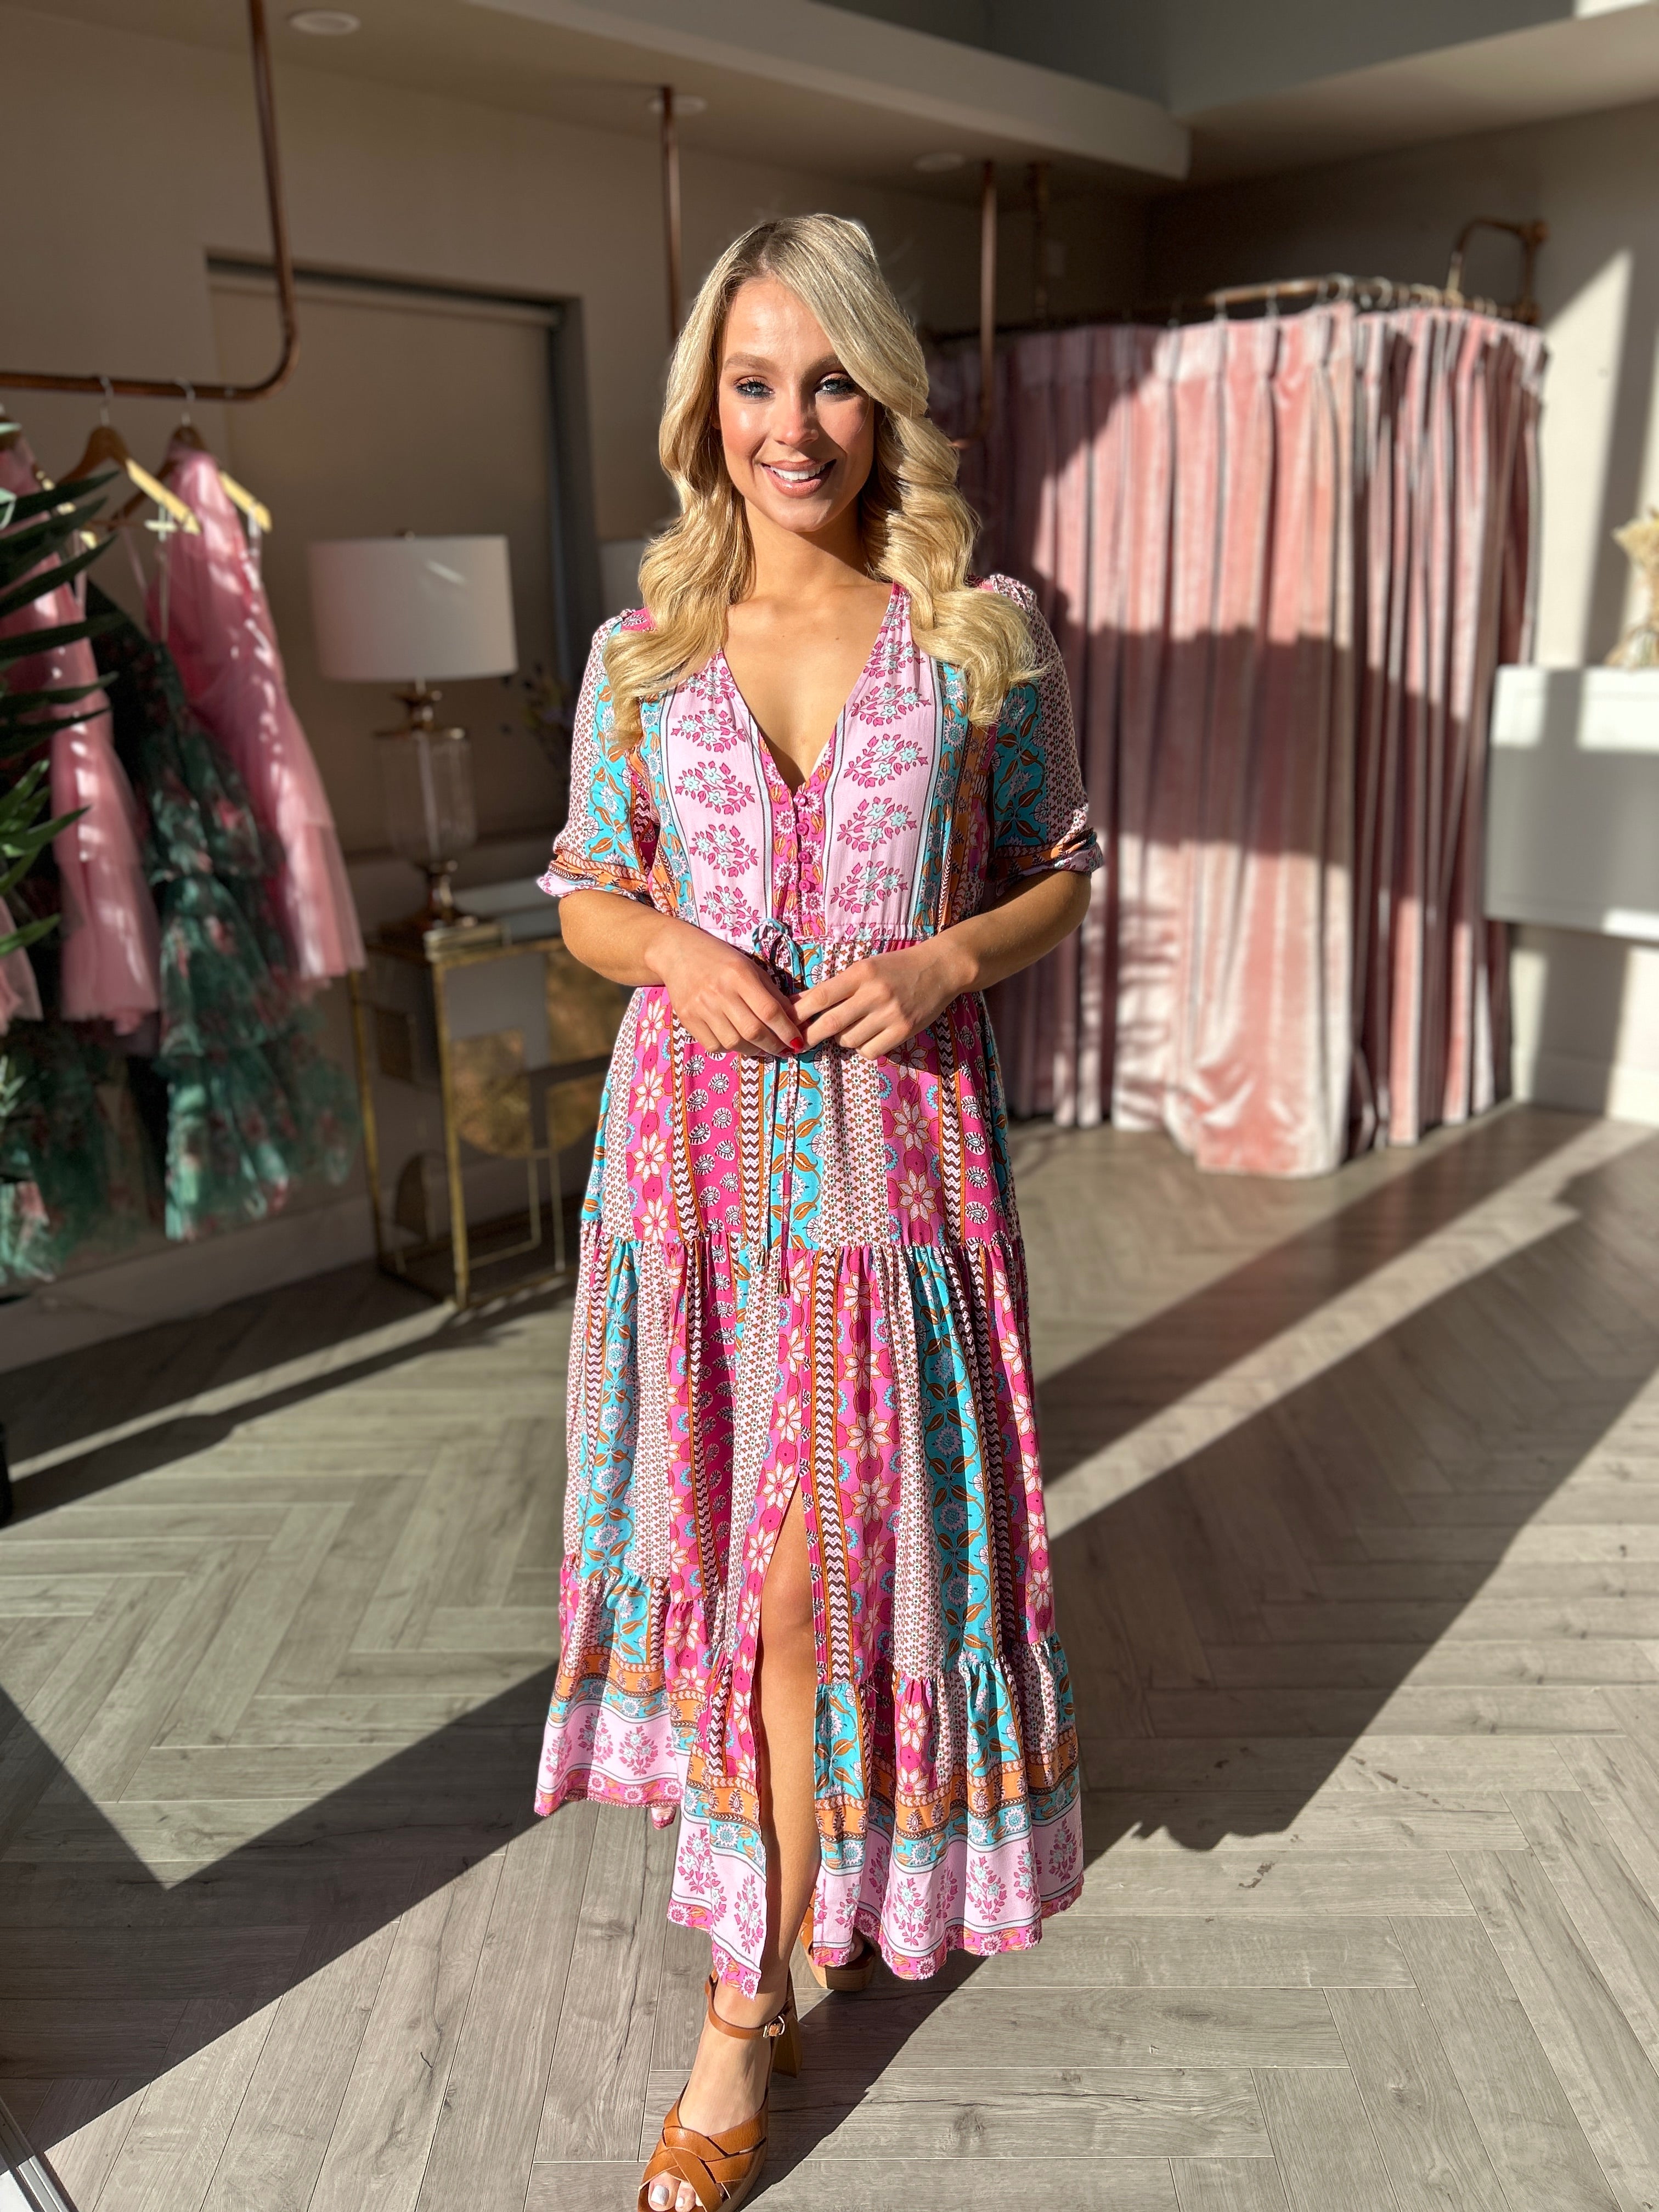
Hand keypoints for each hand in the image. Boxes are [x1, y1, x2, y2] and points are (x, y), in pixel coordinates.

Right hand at [646, 917, 803, 1058]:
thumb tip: (792, 1019)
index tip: (796, 1041)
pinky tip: (736, 1040)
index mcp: (739, 974)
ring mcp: (701, 1007)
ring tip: (761, 1046)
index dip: (786, 1030)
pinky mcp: (687, 1019)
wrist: (676, 952)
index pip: (769, 1010)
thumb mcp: (749, 967)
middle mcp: (719, 992)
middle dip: (773, 1045)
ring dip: (753, 1050)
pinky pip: (714, 1046)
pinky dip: (730, 1048)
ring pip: (734, 1043)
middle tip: (782, 1049)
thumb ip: (770, 992)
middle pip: (753, 1031)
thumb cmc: (719, 958)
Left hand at [795, 938, 974, 1057]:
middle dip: (809, 1036)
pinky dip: (863, 1048)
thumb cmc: (897, 967)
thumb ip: (839, 986)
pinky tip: (869, 1037)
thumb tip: (804, 1007)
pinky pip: (870, 1051)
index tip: (785, 1023)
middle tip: (799, 1043)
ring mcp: (889, 1014)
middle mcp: (873, 994)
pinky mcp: (903, 1031)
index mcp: (860, 974)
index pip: (820, 996)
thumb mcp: (866, 967)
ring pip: (849, 1040)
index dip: (798, 1013)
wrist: (940, 969)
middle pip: (830, 1023)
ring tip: (852, 1028)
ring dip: (842, 1039)